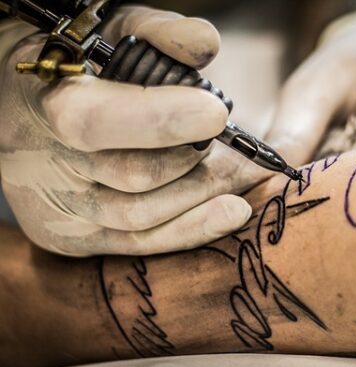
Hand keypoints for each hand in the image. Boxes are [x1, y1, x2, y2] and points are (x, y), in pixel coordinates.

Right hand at [0, 6, 256, 255]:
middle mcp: (40, 162)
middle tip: (223, 138)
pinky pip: (139, 245)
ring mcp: (55, 207)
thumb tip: (206, 43)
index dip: (160, 120)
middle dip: (194, 160)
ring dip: (200, 194)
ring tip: (234, 170)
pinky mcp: (73, 238)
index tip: (216, 113)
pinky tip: (232, 212)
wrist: (20, 111)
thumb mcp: (106, 33)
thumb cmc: (74, 67)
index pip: (96, 121)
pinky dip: (192, 229)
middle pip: (130, 176)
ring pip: (139, 217)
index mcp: (40, 101)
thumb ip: (155, 32)